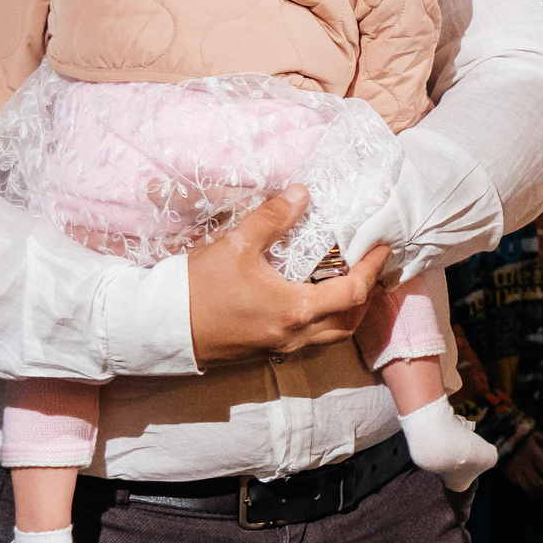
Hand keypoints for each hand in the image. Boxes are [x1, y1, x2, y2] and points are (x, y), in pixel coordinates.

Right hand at [187, 186, 390, 365]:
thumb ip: (272, 218)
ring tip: (349, 282)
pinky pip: (310, 339)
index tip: (382, 247)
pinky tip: (315, 298)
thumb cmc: (198, 288)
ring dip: (348, 312)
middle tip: (371, 267)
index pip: (353, 292)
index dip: (372, 268)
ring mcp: (280, 346)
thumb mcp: (235, 245)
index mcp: (295, 310)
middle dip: (368, 296)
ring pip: (331, 335)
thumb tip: (302, 193)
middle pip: (350, 321)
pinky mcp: (266, 349)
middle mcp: (295, 334)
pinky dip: (325, 321)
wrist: (160, 328)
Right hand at [504, 431, 542, 494]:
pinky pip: (519, 485)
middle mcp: (526, 464)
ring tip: (541, 496)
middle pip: (538, 483)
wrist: (499, 438)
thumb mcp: (535, 435)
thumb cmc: (521, 435)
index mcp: (534, 455)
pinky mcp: (509, 473)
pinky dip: (526, 490)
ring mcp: (516, 470)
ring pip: (528, 488)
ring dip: (536, 494)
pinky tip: (531, 491)